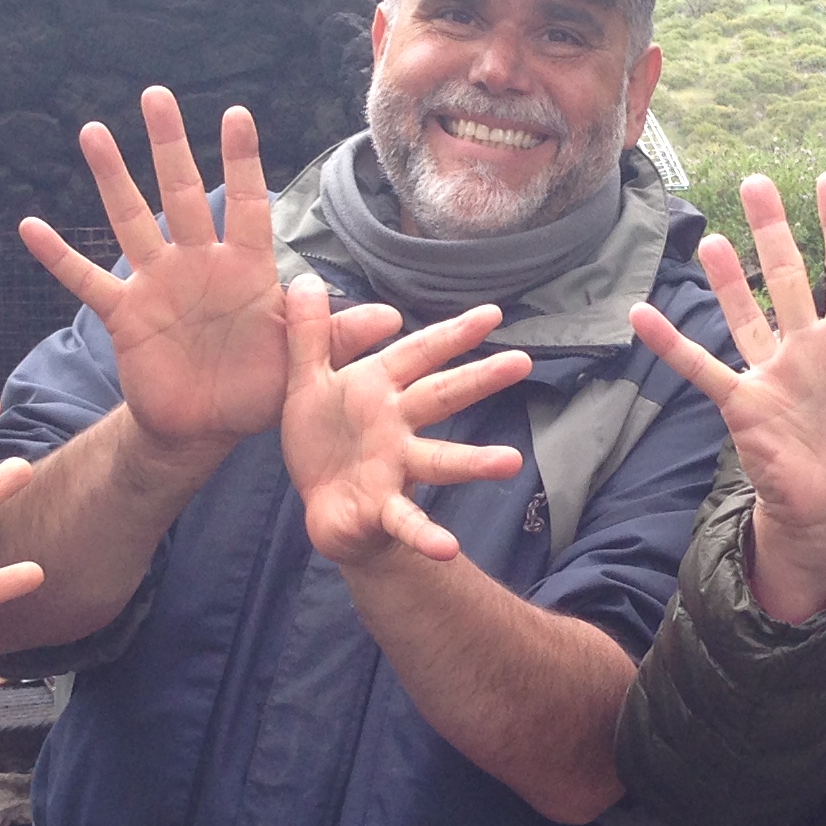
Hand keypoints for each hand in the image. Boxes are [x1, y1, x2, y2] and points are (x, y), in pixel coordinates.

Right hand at [17, 90, 395, 460]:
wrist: (208, 426)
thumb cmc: (258, 387)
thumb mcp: (302, 362)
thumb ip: (334, 334)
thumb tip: (390, 318)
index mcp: (246, 269)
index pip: (247, 204)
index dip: (241, 162)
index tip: (237, 115)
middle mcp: (199, 264)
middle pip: (182, 194)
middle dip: (170, 146)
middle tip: (156, 94)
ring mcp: (158, 285)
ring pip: (131, 220)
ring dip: (112, 178)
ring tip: (92, 132)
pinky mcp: (126, 315)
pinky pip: (87, 280)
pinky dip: (58, 256)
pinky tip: (29, 226)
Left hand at [278, 280, 530, 567]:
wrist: (321, 505)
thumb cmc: (323, 438)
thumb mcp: (305, 380)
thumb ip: (308, 333)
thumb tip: (303, 276)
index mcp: (378, 388)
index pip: (419, 353)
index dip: (452, 334)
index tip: (492, 314)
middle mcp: (396, 425)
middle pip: (442, 397)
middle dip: (480, 379)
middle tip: (522, 362)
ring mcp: (395, 468)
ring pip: (440, 461)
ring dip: (475, 462)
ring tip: (511, 462)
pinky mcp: (382, 508)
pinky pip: (407, 522)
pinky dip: (426, 535)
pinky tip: (448, 549)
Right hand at [630, 172, 825, 620]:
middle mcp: (807, 348)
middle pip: (789, 278)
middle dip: (775, 232)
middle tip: (756, 181)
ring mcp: (772, 373)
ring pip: (747, 313)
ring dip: (728, 278)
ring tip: (711, 235)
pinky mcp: (744, 404)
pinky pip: (703, 369)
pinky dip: (672, 346)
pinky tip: (641, 315)